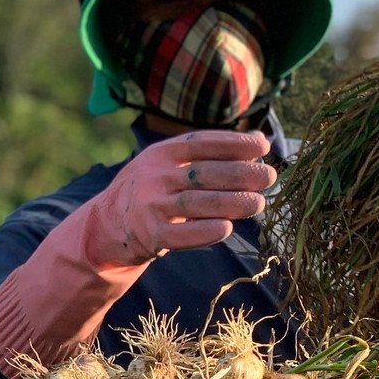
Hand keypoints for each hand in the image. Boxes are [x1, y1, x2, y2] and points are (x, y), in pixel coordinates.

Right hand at [96, 130, 275, 267]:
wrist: (109, 223)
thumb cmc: (155, 188)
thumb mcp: (171, 163)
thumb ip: (209, 154)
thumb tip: (262, 142)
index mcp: (162, 152)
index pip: (201, 143)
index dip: (233, 143)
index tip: (263, 146)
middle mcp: (155, 176)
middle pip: (203, 173)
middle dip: (240, 173)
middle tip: (269, 176)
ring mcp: (150, 205)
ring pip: (195, 203)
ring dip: (231, 203)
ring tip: (258, 202)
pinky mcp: (150, 235)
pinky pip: (180, 235)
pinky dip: (205, 232)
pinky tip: (228, 228)